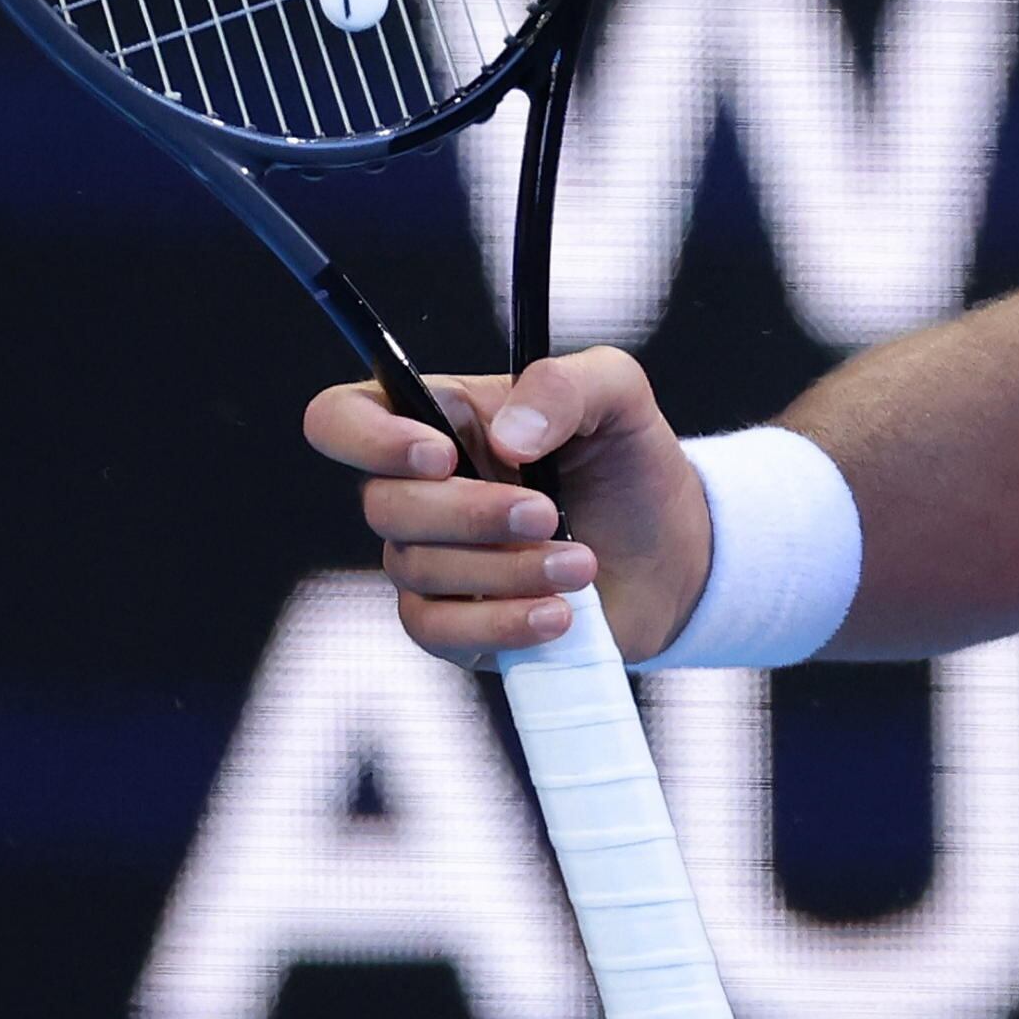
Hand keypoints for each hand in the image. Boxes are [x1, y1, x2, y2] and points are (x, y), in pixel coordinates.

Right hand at [300, 348, 715, 663]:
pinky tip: (559, 615)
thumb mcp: (619, 396)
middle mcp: (419, 491)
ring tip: (580, 564)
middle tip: (547, 513)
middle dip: (470, 514)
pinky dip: (500, 624)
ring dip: (505, 569)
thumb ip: (566, 385)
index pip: (343, 419)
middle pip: (383, 506)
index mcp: (439, 421)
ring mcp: (430, 561)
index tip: (440, 456)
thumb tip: (510, 436)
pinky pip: (437, 632)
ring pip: (417, 570)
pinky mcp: (455, 623)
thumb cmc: (629, 464)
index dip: (368, 438)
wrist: (676, 552)